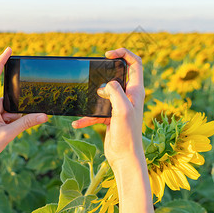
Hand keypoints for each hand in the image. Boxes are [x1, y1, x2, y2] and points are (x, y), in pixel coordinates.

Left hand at [0, 47, 47, 176]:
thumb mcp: (7, 135)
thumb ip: (26, 124)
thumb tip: (43, 116)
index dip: (1, 61)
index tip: (9, 49)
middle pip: (8, 98)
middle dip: (18, 107)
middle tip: (15, 122)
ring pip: (8, 110)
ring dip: (14, 119)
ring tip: (8, 134)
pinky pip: (4, 117)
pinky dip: (11, 124)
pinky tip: (8, 135)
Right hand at [72, 48, 144, 170]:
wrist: (125, 158)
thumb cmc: (128, 135)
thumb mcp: (122, 109)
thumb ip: (115, 92)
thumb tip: (105, 85)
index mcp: (136, 91)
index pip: (136, 63)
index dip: (124, 54)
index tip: (108, 54)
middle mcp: (129, 97)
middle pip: (119, 75)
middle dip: (106, 71)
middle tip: (94, 71)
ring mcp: (119, 107)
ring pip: (105, 93)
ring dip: (94, 95)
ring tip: (86, 96)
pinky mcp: (110, 117)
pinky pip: (96, 112)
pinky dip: (87, 116)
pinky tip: (77, 122)